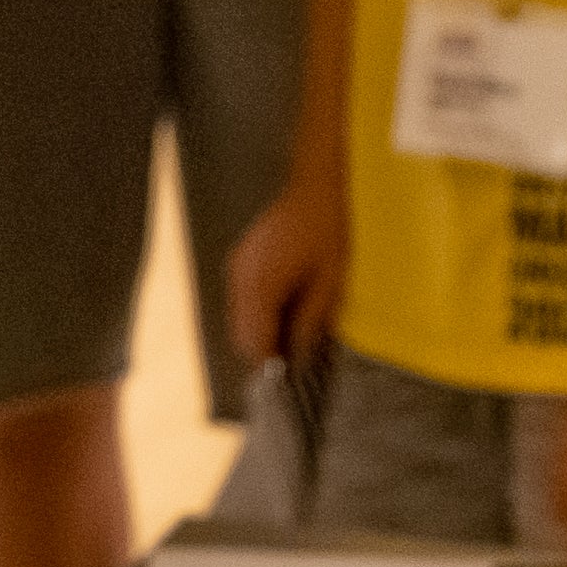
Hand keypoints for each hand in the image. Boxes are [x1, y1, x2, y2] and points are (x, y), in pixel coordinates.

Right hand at [219, 176, 346, 398]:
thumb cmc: (326, 229)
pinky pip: (243, 300)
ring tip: (288, 342)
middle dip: (262, 353)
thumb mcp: (330, 280)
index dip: (269, 366)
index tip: (286, 382)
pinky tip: (282, 313)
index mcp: (261, 287)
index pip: (254, 342)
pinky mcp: (241, 261)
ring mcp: (237, 269)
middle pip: (241, 335)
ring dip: (259, 334)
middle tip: (289, 366)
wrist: (310, 183)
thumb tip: (300, 353)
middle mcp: (241, 281)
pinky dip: (258, 315)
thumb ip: (311, 320)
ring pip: (239, 319)